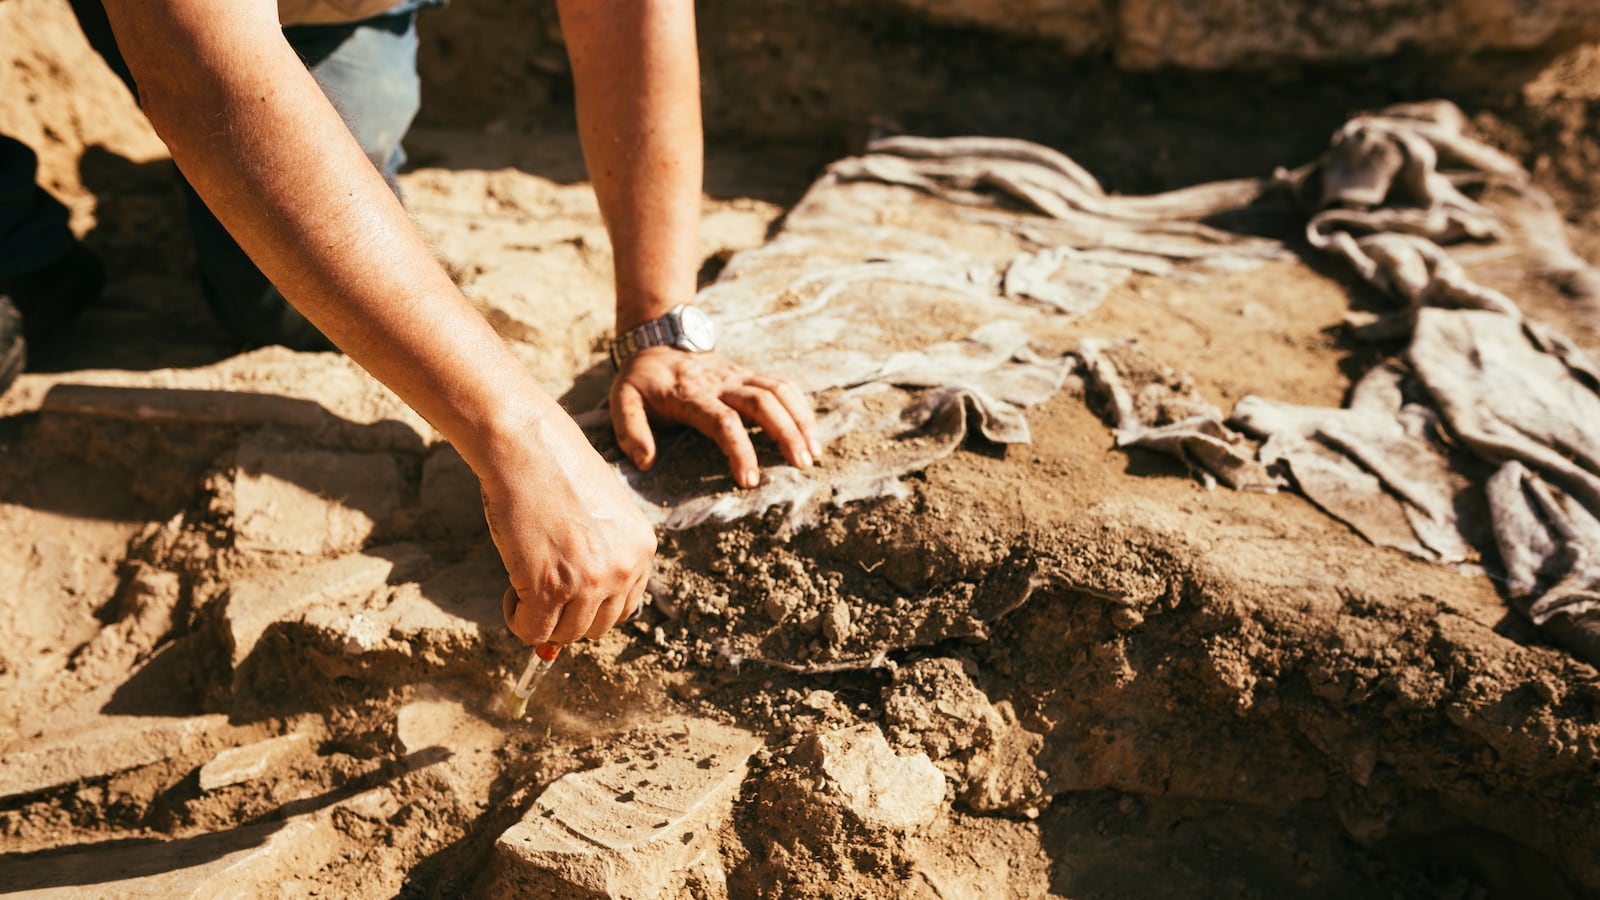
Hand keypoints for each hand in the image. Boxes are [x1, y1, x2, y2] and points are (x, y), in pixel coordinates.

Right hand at [477, 411, 656, 645]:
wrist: (526, 445)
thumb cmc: (555, 470)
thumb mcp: (595, 515)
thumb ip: (595, 560)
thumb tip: (564, 623)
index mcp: (642, 548)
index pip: (624, 606)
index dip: (592, 604)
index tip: (568, 589)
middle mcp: (624, 568)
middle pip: (598, 627)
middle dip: (569, 615)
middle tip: (543, 586)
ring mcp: (589, 581)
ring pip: (566, 634)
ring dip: (542, 619)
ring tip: (524, 584)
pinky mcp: (550, 587)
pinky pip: (534, 631)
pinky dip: (519, 620)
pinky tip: (511, 591)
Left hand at [610, 347, 819, 487]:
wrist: (657, 340)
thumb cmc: (641, 380)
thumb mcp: (622, 400)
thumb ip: (630, 430)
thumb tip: (646, 462)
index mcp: (692, 394)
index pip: (723, 421)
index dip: (740, 450)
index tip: (749, 480)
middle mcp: (721, 382)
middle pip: (763, 402)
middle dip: (785, 433)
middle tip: (801, 465)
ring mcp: (739, 375)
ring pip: (779, 390)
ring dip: (800, 420)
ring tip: (813, 453)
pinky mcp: (749, 374)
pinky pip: (782, 385)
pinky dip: (800, 407)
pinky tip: (810, 433)